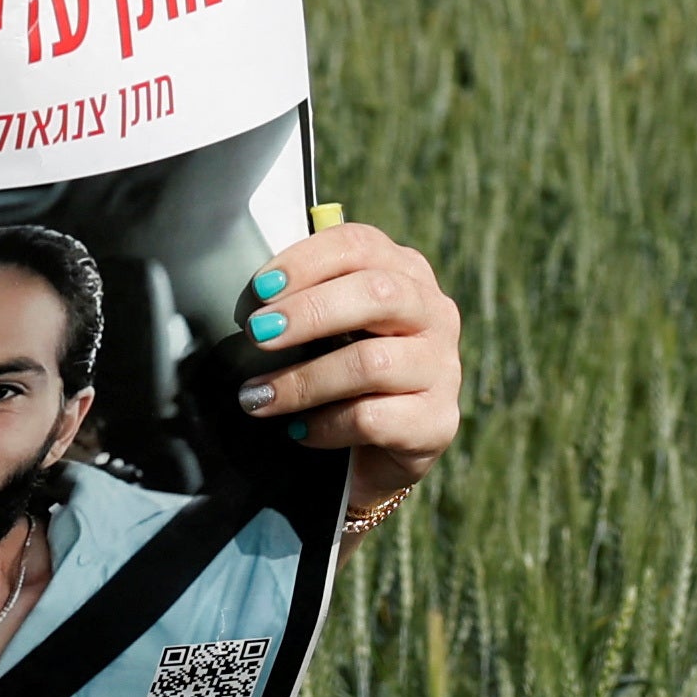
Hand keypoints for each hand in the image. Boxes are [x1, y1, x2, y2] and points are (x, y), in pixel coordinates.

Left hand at [231, 222, 460, 519]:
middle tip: (257, 335)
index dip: (306, 262)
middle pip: (378, 294)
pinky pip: (372, 418)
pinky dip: (325, 425)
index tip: (260, 289)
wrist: (379, 450)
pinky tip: (298, 430)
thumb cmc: (344, 376)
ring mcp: (442, 368)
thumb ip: (303, 302)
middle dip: (309, 312)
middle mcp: (433, 314)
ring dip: (303, 381)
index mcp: (404, 274)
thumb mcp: (329, 329)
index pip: (359, 246)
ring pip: (372, 363)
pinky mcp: (437, 422)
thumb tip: (253, 306)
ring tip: (257, 397)